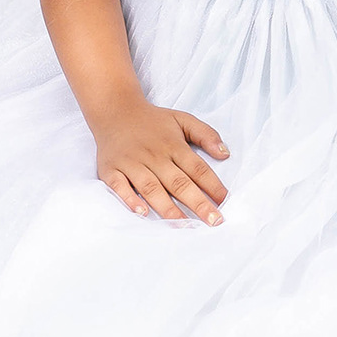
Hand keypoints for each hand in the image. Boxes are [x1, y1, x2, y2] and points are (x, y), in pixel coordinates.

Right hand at [94, 99, 228, 225]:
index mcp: (173, 145)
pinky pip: (119, 187)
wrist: (114, 111)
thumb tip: (225, 154)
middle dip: (197, 203)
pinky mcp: (111, 170)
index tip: (224, 202)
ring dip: (168, 208)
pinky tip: (142, 213)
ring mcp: (131, 164)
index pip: (197, 168)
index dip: (212, 185)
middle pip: (178, 182)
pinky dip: (130, 200)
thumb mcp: (182, 119)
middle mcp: (154, 156)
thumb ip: (206, 134)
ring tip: (184, 225)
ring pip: (151, 188)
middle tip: (213, 221)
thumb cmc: (152, 121)